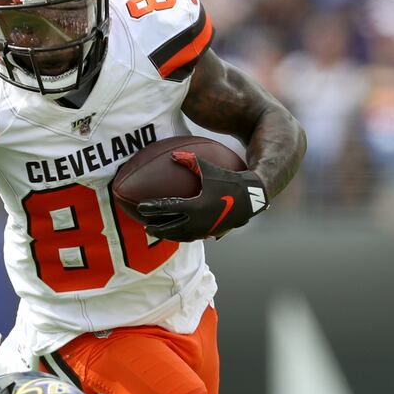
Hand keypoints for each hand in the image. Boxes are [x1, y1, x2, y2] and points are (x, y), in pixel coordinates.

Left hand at [136, 151, 267, 241]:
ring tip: (157, 232)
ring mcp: (205, 229)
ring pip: (181, 236)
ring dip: (168, 236)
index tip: (141, 207)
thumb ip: (190, 161)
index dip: (153, 208)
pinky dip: (181, 236)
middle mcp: (198, 221)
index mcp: (196, 206)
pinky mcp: (211, 233)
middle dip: (157, 228)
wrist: (251, 198)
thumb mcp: (210, 169)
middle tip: (145, 226)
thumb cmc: (229, 180)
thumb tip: (173, 156)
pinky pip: (192, 237)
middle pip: (171, 228)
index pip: (168, 208)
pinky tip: (176, 234)